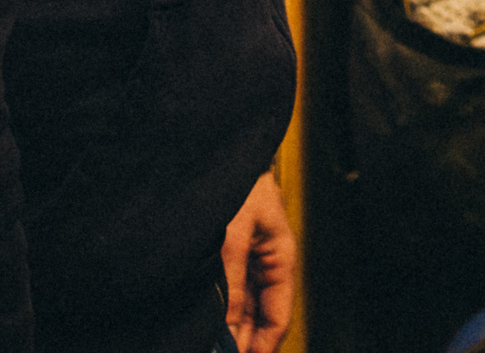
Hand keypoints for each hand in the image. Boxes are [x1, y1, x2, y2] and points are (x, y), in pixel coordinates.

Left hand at [221, 168, 295, 352]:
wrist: (215, 151)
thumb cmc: (238, 181)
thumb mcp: (234, 235)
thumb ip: (233, 284)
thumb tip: (230, 328)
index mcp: (280, 258)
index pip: (280, 316)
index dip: (264, 345)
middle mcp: (264, 264)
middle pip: (260, 316)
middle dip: (245, 340)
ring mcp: (245, 261)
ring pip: (242, 307)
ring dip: (230, 328)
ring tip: (212, 344)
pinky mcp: (225, 256)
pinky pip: (227, 293)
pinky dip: (219, 311)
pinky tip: (204, 323)